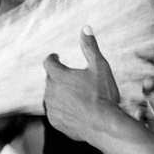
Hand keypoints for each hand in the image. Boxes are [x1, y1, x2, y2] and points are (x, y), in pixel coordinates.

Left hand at [43, 27, 121, 142]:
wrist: (104, 126)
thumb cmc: (103, 95)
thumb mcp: (100, 67)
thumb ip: (90, 47)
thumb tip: (85, 28)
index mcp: (58, 76)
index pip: (49, 62)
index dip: (53, 58)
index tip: (56, 57)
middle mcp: (50, 92)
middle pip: (51, 80)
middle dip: (59, 77)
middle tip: (72, 79)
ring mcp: (52, 108)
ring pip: (52, 97)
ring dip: (60, 94)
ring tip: (76, 96)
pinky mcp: (55, 122)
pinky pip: (56, 112)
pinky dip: (63, 109)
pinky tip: (75, 110)